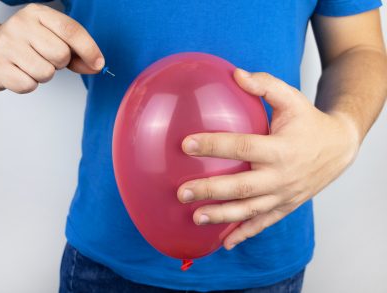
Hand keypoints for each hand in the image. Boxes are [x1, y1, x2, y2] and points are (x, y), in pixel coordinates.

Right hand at [0, 4, 103, 92]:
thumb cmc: (28, 45)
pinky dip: (28, 84)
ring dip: (44, 75)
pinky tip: (20, 73)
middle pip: (61, 55)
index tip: (98, 64)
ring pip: (46, 73)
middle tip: (46, 58)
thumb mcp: (53, 38)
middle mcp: (20, 25)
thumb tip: (96, 66)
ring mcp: (6, 45)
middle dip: (60, 63)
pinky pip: (29, 85)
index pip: (71, 30)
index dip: (89, 49)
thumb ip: (78, 52)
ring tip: (31, 65)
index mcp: (38, 13)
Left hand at [177, 69, 359, 249]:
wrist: (339, 148)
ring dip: (222, 216)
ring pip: (249, 210)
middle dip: (210, 190)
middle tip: (182, 192)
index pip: (241, 147)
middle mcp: (281, 176)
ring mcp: (284, 195)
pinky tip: (226, 243)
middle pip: (241, 186)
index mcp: (280, 148)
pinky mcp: (286, 206)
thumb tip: (236, 74)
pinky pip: (264, 223)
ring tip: (196, 218)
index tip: (186, 145)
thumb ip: (266, 85)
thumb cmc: (310, 122)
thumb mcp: (292, 99)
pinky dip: (245, 233)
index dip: (213, 146)